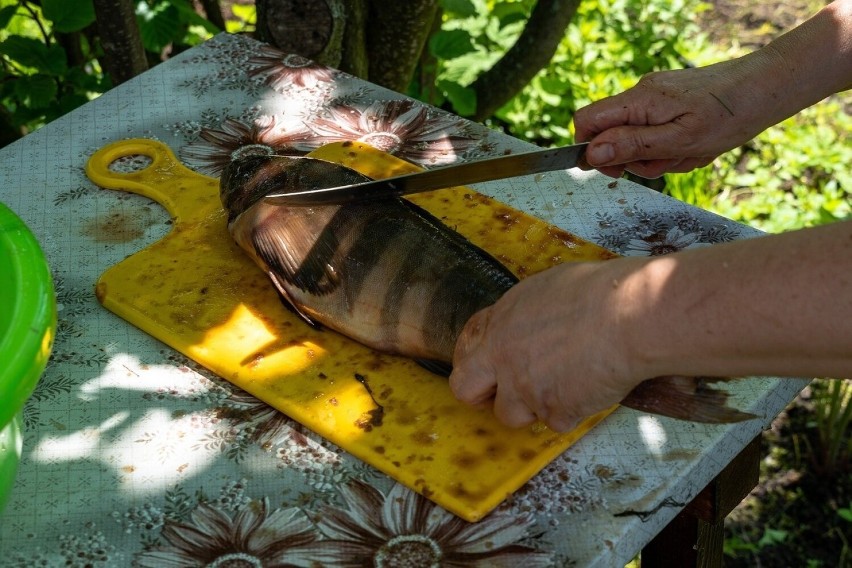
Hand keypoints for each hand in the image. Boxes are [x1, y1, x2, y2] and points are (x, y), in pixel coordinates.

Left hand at [449, 259, 647, 431]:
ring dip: (533, 407)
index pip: (465, 350)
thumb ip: (524, 315)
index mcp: (500, 324)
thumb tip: (526, 324)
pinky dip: (574, 410)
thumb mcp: (546, 289)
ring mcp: (525, 389)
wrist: (628, 315)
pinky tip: (591, 386)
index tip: (487, 369)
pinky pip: (557, 421)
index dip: (476, 362)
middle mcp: (503, 358)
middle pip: (465, 390)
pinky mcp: (555, 412)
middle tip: (505, 393)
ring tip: (564, 383)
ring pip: (510, 415)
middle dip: (482, 395)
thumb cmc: (599, 293)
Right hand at [573, 57, 770, 178]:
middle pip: (614, 137)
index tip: (616, 171)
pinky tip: (699, 144)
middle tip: (672, 161)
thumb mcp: (679, 140)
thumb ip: (632, 146)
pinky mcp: (671, 102)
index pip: (587, 122)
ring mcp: (656, 98)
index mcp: (638, 101)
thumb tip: (591, 154)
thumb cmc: (730, 113)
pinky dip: (674, 145)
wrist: (768, 87)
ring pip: (639, 140)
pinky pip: (658, 132)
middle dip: (639, 159)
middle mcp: (642, 94)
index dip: (591, 150)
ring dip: (662, 156)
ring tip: (694, 152)